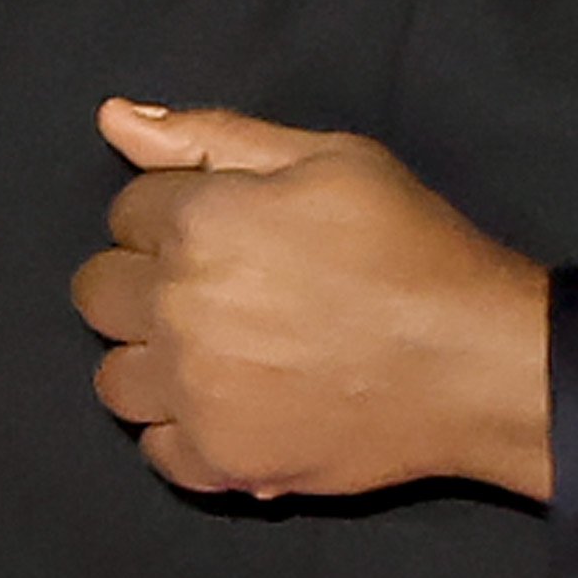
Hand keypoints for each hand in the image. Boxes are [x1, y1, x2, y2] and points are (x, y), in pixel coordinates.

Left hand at [76, 103, 557, 500]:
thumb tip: (115, 118)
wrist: (478, 364)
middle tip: (220, 294)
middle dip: (145, 284)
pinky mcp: (221, 458)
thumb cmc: (415, 251)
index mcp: (200, 223)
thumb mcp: (331, 158)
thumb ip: (214, 136)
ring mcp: (195, 392)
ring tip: (220, 357)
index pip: (127, 212)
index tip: (230, 236)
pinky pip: (156, 450)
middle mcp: (179, 308)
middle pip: (99, 293)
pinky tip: (234, 409)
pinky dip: (185, 433)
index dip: (175, 216)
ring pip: (115, 377)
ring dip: (153, 363)